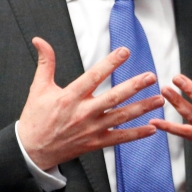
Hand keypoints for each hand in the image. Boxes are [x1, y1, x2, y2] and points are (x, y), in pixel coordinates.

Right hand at [17, 37, 163, 170]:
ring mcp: (91, 129)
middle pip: (113, 97)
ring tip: (159, 100)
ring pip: (121, 117)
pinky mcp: (96, 143)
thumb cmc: (36, 118)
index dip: (110, 63)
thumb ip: (45, 63)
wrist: (32, 150)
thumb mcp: (38, 88)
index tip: (125, 51)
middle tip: (151, 77)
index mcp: (70, 97)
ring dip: (142, 108)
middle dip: (134, 86)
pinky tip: (152, 128)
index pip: (94, 76)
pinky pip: (120, 138)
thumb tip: (39, 41)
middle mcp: (83, 113)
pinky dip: (137, 134)